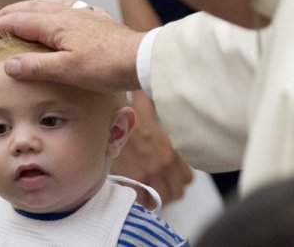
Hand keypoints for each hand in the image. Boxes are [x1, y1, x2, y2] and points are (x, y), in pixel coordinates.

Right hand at [0, 0, 145, 91]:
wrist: (142, 58)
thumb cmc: (105, 66)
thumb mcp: (67, 71)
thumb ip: (36, 66)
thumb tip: (8, 63)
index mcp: (54, 23)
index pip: (16, 21)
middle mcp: (65, 12)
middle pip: (27, 8)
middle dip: (5, 16)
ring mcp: (80, 12)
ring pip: (44, 4)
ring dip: (24, 10)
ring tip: (14, 17)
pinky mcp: (93, 17)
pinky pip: (61, 6)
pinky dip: (45, 9)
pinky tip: (51, 14)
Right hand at [112, 91, 192, 207]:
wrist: (110, 119)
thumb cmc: (127, 112)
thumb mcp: (148, 110)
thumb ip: (160, 116)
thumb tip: (154, 98)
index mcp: (172, 150)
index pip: (188, 178)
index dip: (179, 180)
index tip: (170, 178)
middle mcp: (165, 164)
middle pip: (177, 192)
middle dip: (169, 192)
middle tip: (159, 188)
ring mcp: (150, 173)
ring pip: (163, 199)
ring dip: (156, 198)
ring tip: (147, 192)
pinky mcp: (134, 179)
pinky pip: (144, 201)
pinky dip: (140, 200)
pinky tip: (135, 192)